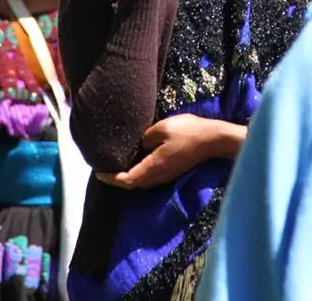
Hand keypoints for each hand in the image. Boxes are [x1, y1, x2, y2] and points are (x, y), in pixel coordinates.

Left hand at [96, 114, 218, 189]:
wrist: (212, 139)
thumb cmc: (188, 131)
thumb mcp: (162, 128)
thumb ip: (145, 138)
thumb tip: (139, 145)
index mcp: (153, 166)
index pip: (127, 179)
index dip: (111, 178)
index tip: (98, 171)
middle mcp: (158, 176)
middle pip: (132, 184)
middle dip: (116, 178)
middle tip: (103, 167)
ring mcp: (166, 175)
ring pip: (141, 181)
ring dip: (127, 176)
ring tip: (116, 165)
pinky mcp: (171, 171)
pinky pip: (149, 176)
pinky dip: (138, 172)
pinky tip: (134, 160)